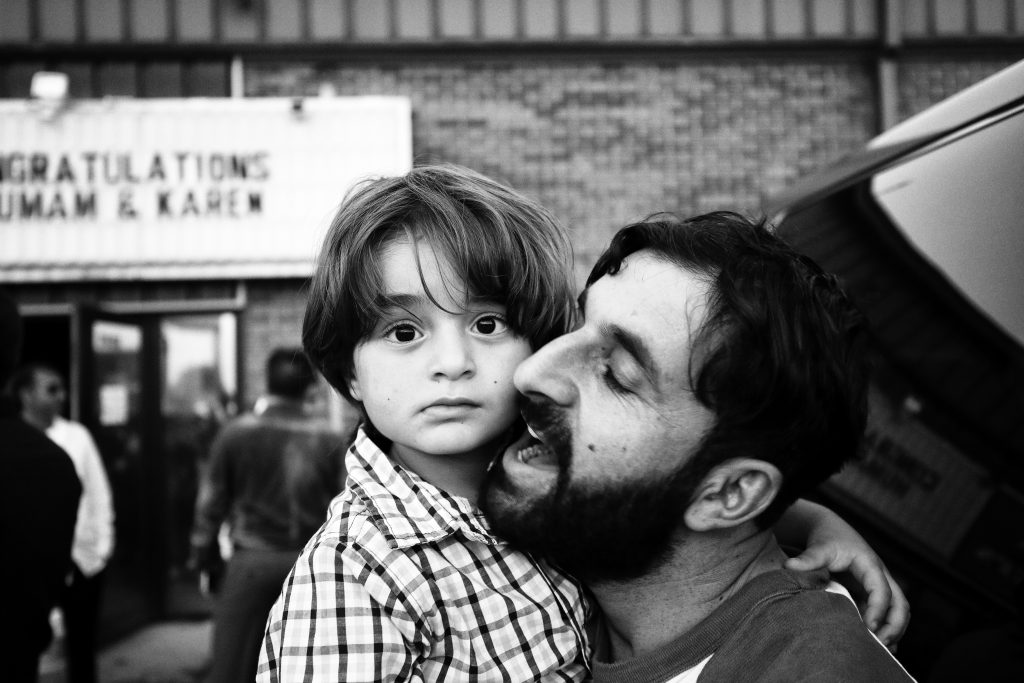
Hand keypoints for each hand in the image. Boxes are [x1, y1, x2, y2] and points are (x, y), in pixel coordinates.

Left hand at [786, 541, 909, 649]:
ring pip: (897, 611)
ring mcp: (877, 586)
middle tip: (880, 645)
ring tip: (880, 650)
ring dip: (893, 630)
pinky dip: (885, 628)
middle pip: (900, 604)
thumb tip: (788, 566)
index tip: (868, 628)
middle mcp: (880, 576)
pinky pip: (885, 613)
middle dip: (894, 626)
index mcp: (870, 565)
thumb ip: (808, 558)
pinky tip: (879, 645)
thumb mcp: (820, 548)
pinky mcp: (870, 593)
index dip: (878, 610)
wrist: (828, 529)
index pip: (882, 591)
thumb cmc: (826, 538)